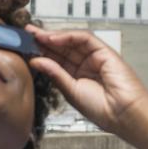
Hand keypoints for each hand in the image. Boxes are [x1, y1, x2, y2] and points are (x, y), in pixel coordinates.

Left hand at [27, 27, 147, 132]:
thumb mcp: (71, 91)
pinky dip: (68, 36)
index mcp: (76, 77)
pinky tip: (53, 38)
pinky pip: (84, 38)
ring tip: (35, 34)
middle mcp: (85, 65)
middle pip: (62, 48)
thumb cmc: (102, 109)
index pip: (56, 60)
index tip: (24, 48)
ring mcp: (94, 57)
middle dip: (44, 40)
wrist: (123, 114)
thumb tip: (36, 61)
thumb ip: (55, 74)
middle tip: (26, 34)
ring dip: (53, 36)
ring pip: (71, 41)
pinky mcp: (104, 50)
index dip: (41, 53)